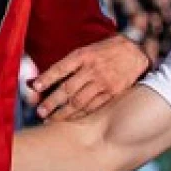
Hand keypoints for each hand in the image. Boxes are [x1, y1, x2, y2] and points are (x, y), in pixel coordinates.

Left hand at [28, 34, 149, 121]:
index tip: (35, 88)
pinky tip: (70, 120)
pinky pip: (93, 107)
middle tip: (40, 112)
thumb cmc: (105, 51)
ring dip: (63, 113)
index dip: (47, 78)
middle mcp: (93, 69)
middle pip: (68, 88)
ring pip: (80, 101)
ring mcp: (104, 82)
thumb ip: (65, 66)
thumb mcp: (86, 51)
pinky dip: (80, 115)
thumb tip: (36, 82)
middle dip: (52, 102)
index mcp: (83, 55)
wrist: (135, 52)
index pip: (61, 68)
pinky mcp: (113, 93)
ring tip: (51, 120)